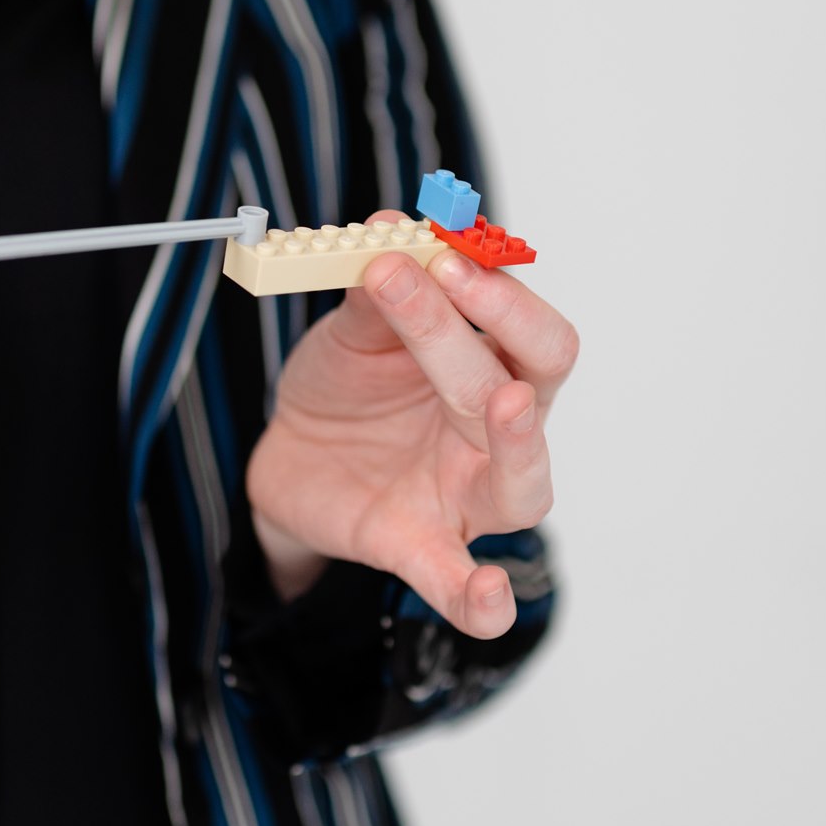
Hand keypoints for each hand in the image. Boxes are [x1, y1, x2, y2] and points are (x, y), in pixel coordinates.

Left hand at [247, 225, 576, 637]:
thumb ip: (378, 291)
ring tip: (507, 402)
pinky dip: (479, 598)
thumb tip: (395, 227)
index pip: (528, 326)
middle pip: (532, 380)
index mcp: (494, 365)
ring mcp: (465, 493)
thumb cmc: (346, 384)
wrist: (293, 451)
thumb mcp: (353, 329)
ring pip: (522, 480)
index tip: (444, 246)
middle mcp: (496, 430)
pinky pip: (455, 579)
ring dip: (519, 440)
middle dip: (493, 328)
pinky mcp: (417, 543)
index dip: (497, 285)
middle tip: (446, 281)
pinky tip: (489, 599)